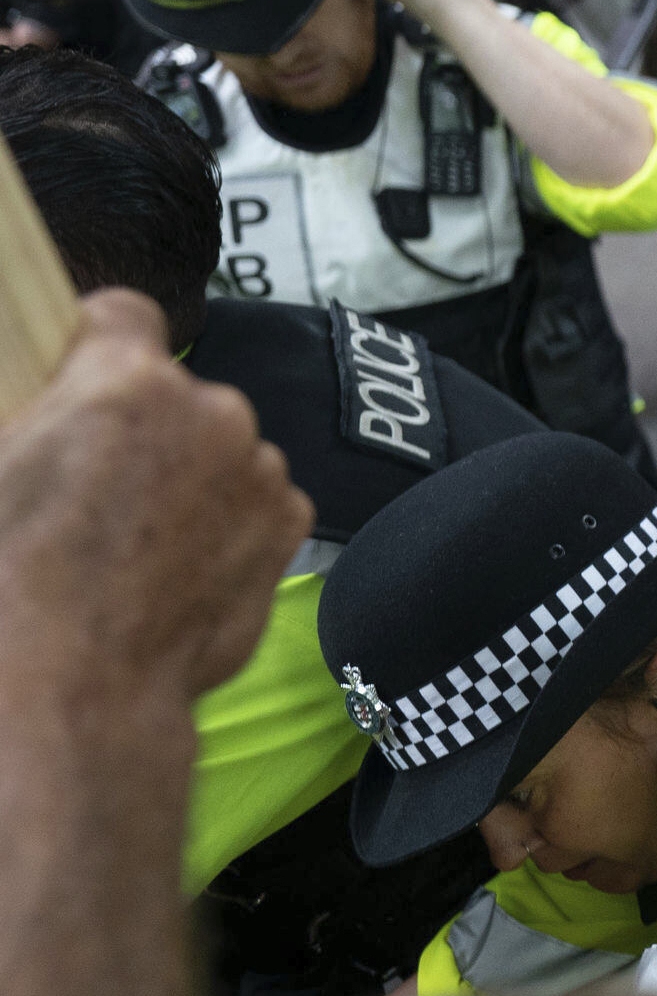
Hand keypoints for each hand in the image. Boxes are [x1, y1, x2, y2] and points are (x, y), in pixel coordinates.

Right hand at [0, 292, 308, 721]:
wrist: (75, 683)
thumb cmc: (10, 580)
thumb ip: (35, 415)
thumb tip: (53, 421)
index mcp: (125, 381)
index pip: (125, 312)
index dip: (97, 343)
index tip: (78, 377)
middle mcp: (210, 411)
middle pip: (176, 394)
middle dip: (143, 427)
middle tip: (94, 489)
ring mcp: (258, 467)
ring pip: (220, 448)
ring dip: (190, 476)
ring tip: (134, 541)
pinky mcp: (289, 522)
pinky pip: (254, 499)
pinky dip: (226, 522)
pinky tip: (175, 568)